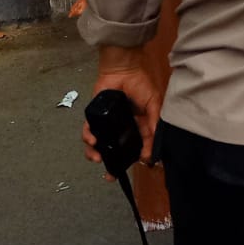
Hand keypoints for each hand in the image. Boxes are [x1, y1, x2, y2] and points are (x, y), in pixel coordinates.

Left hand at [81, 58, 162, 176]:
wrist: (123, 69)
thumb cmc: (141, 84)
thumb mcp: (154, 104)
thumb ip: (155, 123)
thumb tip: (154, 147)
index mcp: (139, 125)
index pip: (138, 146)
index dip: (136, 157)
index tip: (135, 167)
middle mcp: (122, 127)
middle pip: (116, 149)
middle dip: (112, 164)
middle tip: (110, 176)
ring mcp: (107, 123)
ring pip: (100, 143)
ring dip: (96, 153)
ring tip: (97, 158)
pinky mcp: (94, 117)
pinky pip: (89, 131)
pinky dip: (88, 138)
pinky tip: (92, 141)